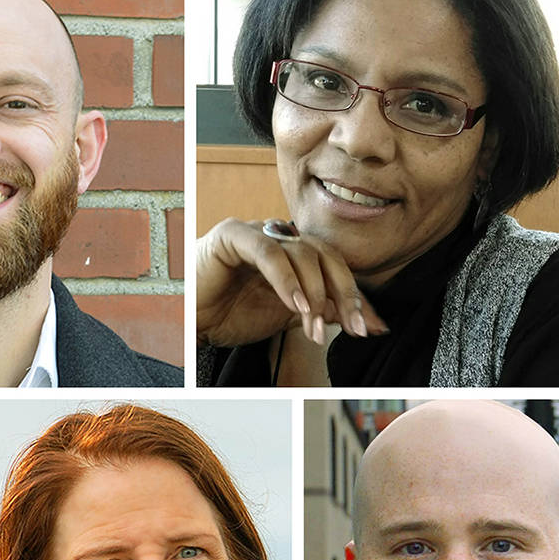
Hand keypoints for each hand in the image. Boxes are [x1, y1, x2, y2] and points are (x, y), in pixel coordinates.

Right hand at [196, 218, 387, 347]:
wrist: (188, 322)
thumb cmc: (229, 316)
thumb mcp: (287, 316)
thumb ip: (324, 312)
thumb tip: (370, 323)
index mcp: (293, 252)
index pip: (335, 266)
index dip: (354, 295)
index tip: (368, 327)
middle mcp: (278, 237)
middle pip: (325, 255)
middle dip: (344, 292)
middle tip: (353, 326)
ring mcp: (257, 232)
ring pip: (302, 252)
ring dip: (314, 292)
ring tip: (312, 324)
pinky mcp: (232, 235)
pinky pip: (269, 252)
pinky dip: (286, 279)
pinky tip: (294, 305)